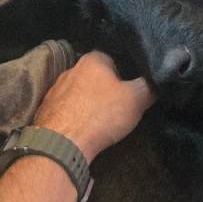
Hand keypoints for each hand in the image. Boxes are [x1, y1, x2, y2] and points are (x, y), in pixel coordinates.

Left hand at [33, 51, 154, 163]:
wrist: (63, 142)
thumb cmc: (102, 114)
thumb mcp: (137, 99)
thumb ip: (149, 85)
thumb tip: (157, 79)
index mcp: (92, 59)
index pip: (113, 59)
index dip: (125, 75)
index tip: (131, 92)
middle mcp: (71, 69)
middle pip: (95, 76)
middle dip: (105, 89)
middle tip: (118, 108)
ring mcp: (54, 89)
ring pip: (79, 93)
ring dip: (88, 103)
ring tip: (99, 122)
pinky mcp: (45, 109)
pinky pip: (66, 108)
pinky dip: (74, 116)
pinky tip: (82, 129)